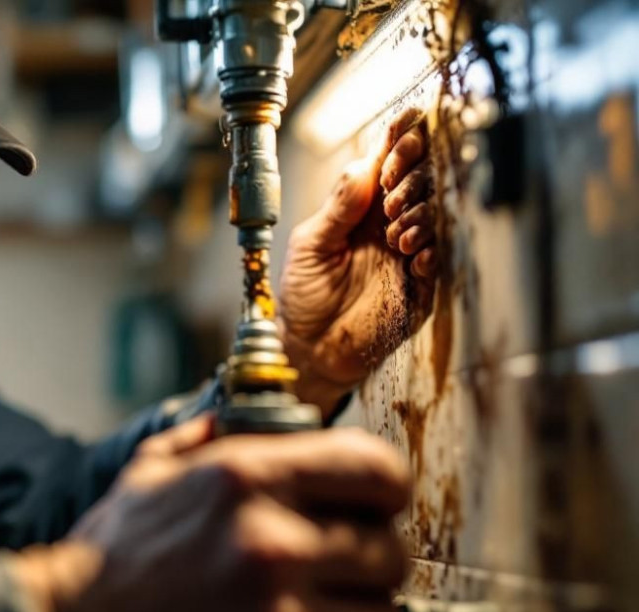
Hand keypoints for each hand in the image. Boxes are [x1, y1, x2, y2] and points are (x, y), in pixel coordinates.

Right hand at [14, 416, 408, 611]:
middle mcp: (272, 544)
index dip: (383, 493)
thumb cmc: (104, 563)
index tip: (372, 512)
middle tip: (327, 582)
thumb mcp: (145, 477)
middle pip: (389, 554)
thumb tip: (232, 420)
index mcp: (246, 480)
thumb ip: (199, 441)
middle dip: (364, 569)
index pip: (376, 470)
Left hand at [280, 108, 439, 414]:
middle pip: (423, 179)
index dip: (402, 141)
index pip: (391, 161)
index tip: (406, 129)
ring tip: (395, 234)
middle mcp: (392, 222)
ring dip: (421, 214)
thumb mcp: (311, 245)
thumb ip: (338, 207)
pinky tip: (413, 256)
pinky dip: (430, 251)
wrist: (310, 347)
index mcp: (363, 205)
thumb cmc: (305, 294)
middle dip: (414, 174)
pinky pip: (441, 258)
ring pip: (436, 214)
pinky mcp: (422, 285)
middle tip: (392, 190)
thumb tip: (364, 165)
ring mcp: (410, 251)